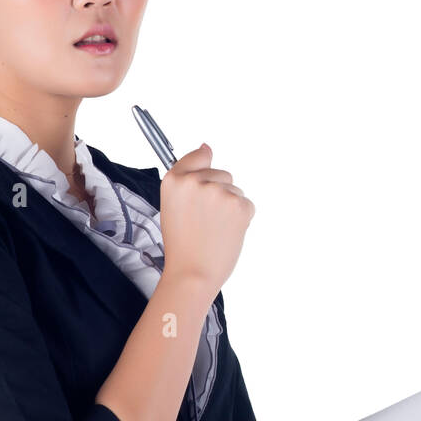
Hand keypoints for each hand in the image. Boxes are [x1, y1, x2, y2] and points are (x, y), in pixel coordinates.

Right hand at [159, 143, 254, 299]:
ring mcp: (219, 192)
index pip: (198, 156)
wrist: (192, 274)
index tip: (201, 188)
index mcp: (174, 180)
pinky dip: (242, 219)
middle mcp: (196, 181)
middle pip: (222, 175)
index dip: (203, 172)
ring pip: (235, 191)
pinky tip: (226, 233)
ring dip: (230, 208)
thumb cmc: (183, 245)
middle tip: (204, 222)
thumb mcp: (173, 206)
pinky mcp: (239, 206)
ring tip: (214, 230)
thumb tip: (208, 147)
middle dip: (219, 194)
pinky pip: (247, 205)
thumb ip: (188, 176)